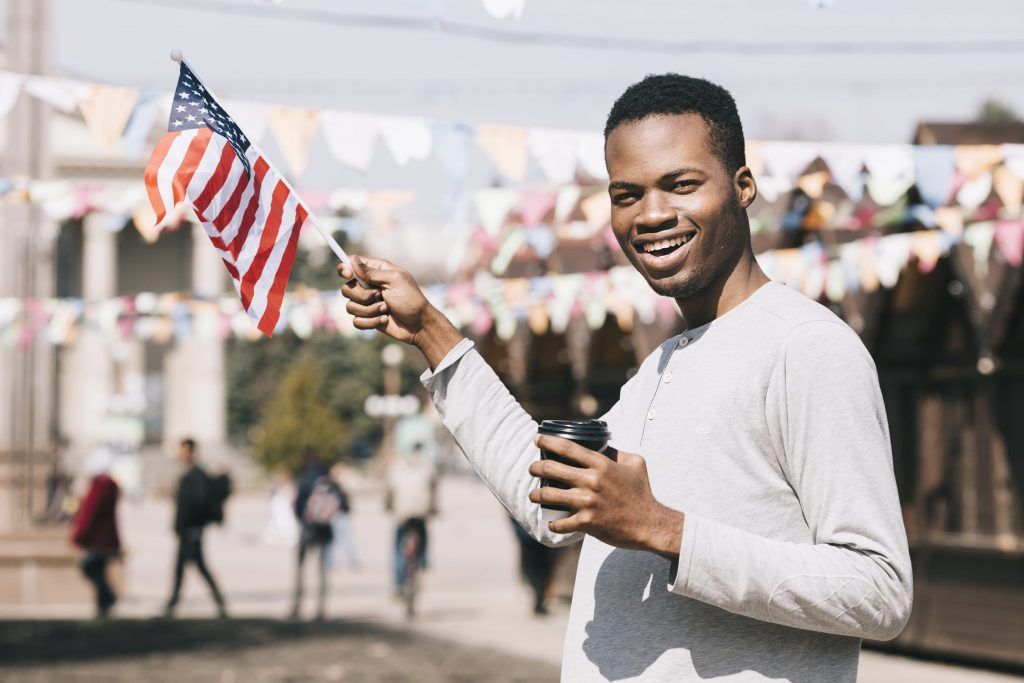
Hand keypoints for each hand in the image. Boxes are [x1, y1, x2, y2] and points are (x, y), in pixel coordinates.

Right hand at [338, 256, 463, 366]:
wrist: (419, 325)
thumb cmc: (411, 299)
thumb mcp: (394, 280)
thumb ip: (372, 272)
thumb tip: (352, 260)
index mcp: (376, 271)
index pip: (351, 265)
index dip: (344, 269)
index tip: (347, 275)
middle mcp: (369, 286)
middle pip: (346, 288)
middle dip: (362, 295)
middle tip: (379, 295)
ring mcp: (367, 303)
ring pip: (350, 306)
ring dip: (369, 310)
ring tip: (386, 310)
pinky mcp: (368, 318)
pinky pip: (356, 321)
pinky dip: (370, 322)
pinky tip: (384, 320)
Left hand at [528, 435, 684, 556]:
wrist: (649, 524)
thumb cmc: (642, 493)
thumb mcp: (635, 464)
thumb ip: (617, 452)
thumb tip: (603, 445)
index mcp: (601, 464)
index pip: (567, 448)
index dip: (548, 442)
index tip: (537, 440)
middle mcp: (591, 481)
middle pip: (552, 469)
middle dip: (536, 468)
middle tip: (532, 469)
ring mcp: (587, 502)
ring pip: (550, 495)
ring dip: (536, 495)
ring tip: (533, 495)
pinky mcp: (587, 522)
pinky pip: (561, 523)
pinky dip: (553, 523)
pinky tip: (551, 522)